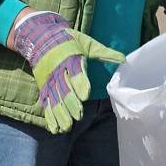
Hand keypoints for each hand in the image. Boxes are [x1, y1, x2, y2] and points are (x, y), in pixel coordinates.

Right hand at [9, 10, 124, 133]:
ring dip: (60, 113)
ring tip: (67, 127)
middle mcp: (59, 71)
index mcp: (71, 59)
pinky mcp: (44, 87)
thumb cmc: (70, 41)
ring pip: (54, 99)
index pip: (76, 73)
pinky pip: (46, 103)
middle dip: (70, 103)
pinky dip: (50, 116)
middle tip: (77, 116)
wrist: (42, 37)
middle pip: (64, 89)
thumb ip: (104, 53)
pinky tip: (55, 128)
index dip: (80, 84)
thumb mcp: (88, 43)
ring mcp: (50, 81)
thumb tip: (123, 59)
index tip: (85, 95)